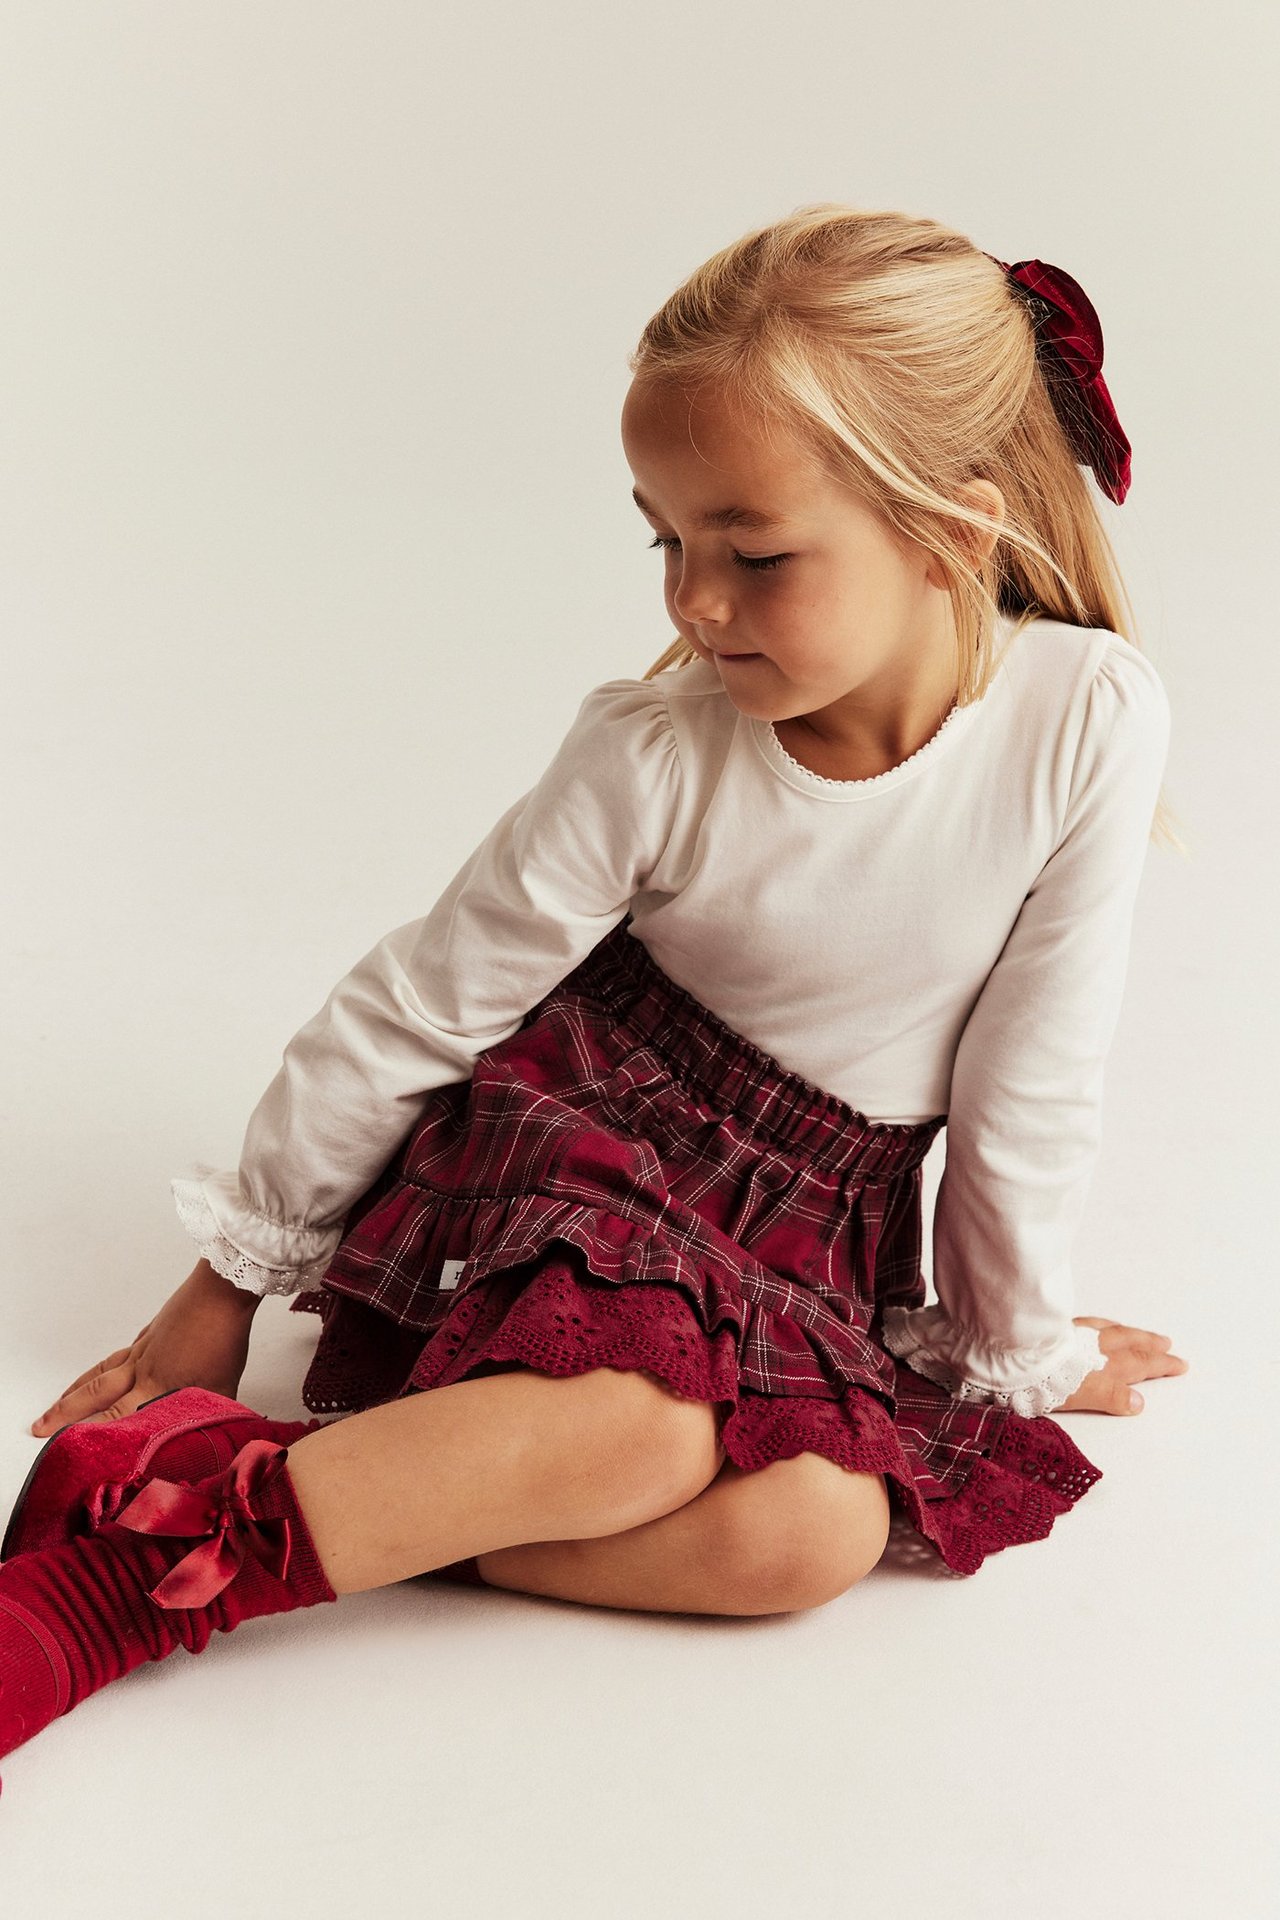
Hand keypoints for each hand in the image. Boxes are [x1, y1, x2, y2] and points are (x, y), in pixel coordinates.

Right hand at [29, 1259, 263, 1437]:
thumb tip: (214, 1435)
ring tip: (56, 1406)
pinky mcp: (147, 1335)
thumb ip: (213, 1414)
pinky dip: (102, 1369)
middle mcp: (141, 1369)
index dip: (96, 1435)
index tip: (75, 1450)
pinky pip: (115, 1358)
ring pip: (100, 1374)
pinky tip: (99, 1375)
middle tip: (41, 1429)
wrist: (221, 1291)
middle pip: (96, 1395)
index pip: (118, 1419)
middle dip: (65, 1415)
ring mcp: (141, 1350)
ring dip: (74, 1392)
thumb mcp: (224, 1387)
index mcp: (157, 1387)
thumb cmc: (222, 1336)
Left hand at [1056, 1316, 1189, 1414]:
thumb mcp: (1082, 1395)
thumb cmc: (1045, 1380)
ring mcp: (1077, 1334)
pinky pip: (1091, 1323)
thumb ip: (1111, 1397)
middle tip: (1167, 1344)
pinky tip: (1102, 1325)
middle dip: (1150, 1345)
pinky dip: (1104, 1325)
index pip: (1140, 1364)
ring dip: (1130, 1333)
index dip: (1161, 1364)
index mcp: (1104, 1365)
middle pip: (1130, 1344)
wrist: (1013, 1354)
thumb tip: (1139, 1402)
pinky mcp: (1059, 1329)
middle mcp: (1095, 1346)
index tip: (1180, 1364)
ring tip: (1142, 1334)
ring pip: (1112, 1330)